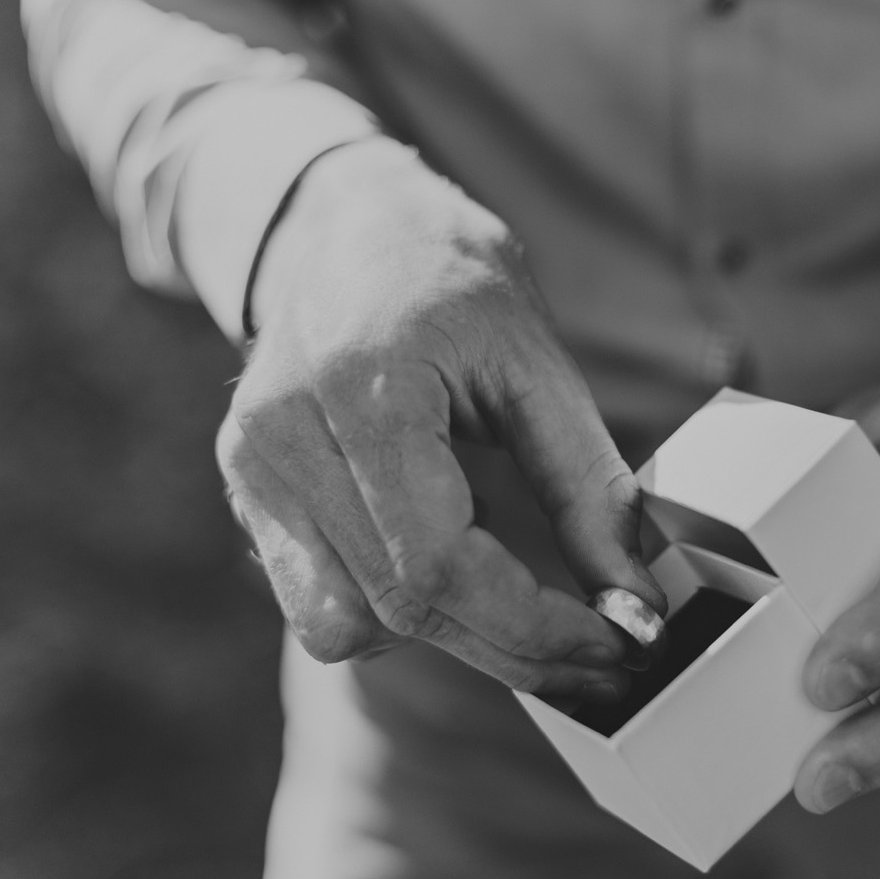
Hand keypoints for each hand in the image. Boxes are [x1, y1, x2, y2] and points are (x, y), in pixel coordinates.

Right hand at [217, 140, 663, 703]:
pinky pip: (318, 604)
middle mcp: (282, 438)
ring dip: (450, 633)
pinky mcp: (245, 488)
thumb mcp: (539, 361)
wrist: (344, 224)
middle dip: (513, 649)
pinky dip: (393, 609)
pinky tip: (443, 557)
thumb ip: (587, 489)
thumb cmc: (451, 275)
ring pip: (348, 626)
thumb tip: (634, 609)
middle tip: (599, 654)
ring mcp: (250, 468)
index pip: (437, 563)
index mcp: (362, 389)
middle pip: (398, 606)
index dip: (533, 626)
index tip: (615, 645)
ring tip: (514, 586)